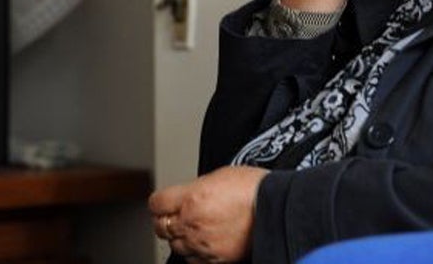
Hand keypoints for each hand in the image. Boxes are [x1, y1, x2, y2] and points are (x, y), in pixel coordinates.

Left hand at [148, 166, 268, 262]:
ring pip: (175, 246)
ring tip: (191, 229)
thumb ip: (194, 189)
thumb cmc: (253, 188)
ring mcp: (203, 243)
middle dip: (165, 220)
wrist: (277, 208)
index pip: (156, 203)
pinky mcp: (216, 259)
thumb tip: (184, 196)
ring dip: (179, 238)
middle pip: (161, 226)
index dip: (159, 202)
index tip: (163, 203)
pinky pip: (193, 261)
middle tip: (173, 216)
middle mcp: (193, 222)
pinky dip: (194, 253)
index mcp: (191, 197)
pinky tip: (202, 243)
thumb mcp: (216, 176)